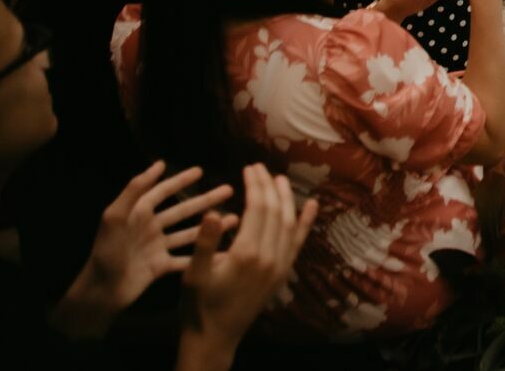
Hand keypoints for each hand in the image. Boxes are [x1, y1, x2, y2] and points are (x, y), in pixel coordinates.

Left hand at [66, 162, 233, 329]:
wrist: (101, 292)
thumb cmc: (106, 252)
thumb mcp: (115, 217)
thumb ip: (134, 190)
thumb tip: (158, 164)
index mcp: (138, 214)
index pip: (162, 192)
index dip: (180, 180)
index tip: (200, 170)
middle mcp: (150, 228)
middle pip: (182, 210)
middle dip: (205, 200)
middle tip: (229, 191)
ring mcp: (158, 247)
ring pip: (190, 233)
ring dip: (210, 226)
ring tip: (235, 219)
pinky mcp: (162, 266)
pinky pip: (187, 258)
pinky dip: (205, 256)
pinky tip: (224, 252)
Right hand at [181, 166, 316, 357]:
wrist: (215, 338)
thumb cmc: (198, 306)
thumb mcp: (193, 275)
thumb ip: (205, 243)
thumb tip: (213, 212)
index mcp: (247, 253)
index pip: (258, 208)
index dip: (255, 185)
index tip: (249, 168)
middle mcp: (270, 257)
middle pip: (275, 212)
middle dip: (269, 186)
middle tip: (259, 167)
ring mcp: (280, 266)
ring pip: (289, 223)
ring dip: (286, 198)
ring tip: (279, 179)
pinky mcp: (283, 273)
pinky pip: (298, 242)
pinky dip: (306, 222)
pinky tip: (311, 205)